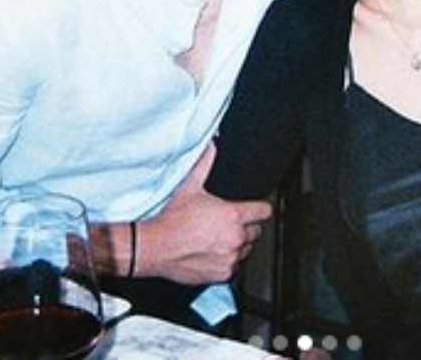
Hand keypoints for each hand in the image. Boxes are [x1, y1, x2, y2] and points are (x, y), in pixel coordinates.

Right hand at [137, 141, 272, 284]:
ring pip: (246, 250)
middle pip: (256, 232)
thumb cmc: (172, 220)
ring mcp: (230, 257)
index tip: (258, 210)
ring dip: (237, 245)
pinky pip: (234, 267)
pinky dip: (227, 261)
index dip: (260, 209)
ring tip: (219, 239)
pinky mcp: (223, 273)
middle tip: (229, 225)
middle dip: (246, 228)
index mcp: (233, 215)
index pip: (264, 211)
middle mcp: (236, 237)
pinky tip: (213, 253)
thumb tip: (210, 146)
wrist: (156, 247)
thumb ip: (204, 165)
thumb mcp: (189, 187)